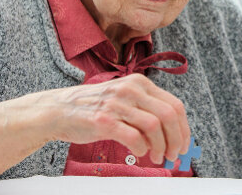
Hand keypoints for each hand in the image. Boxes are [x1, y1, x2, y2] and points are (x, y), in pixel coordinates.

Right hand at [0, 73, 189, 174]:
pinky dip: (142, 148)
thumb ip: (146, 110)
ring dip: (161, 147)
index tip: (184, 145)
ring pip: (154, 126)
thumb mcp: (124, 100)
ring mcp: (117, 104)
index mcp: (140, 83)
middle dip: (177, 139)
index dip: (184, 128)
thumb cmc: (93, 108)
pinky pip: (133, 136)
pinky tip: (140, 154)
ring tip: (157, 157)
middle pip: (169, 115)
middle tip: (174, 155)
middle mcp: (131, 89)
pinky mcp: (103, 120)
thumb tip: (172, 133)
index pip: (174, 105)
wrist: (57, 110)